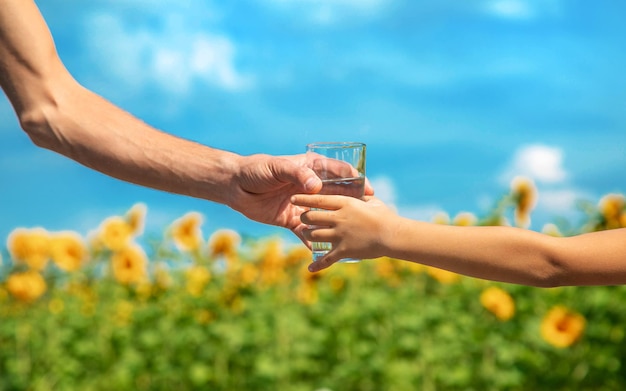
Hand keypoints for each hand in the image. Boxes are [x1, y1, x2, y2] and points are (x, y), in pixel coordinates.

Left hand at [228, 154, 373, 243]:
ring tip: (353, 236)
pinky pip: (307, 233)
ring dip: (336, 226)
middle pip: (337, 196)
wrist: (235, 186)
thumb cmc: (257, 170)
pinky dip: (315, 244)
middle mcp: (310, 187)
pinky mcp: (291, 220)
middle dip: (352, 206)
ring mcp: (302, 205)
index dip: (355, 181)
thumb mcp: (278, 168)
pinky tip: (326, 253)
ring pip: (325, 216)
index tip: (368, 192)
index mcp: (310, 169)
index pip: (339, 173)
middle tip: (368, 217)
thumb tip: (316, 187)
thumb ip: (298, 175)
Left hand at [291, 194, 393, 270]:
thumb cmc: (386, 216)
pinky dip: (317, 265)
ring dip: (307, 234)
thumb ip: (361, 197)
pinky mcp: (344, 250)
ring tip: (306, 233)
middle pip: (311, 217)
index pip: (318, 199)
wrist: (393, 235)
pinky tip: (310, 268)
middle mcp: (339, 218)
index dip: (303, 198)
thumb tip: (358, 192)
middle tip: (303, 218)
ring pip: (313, 235)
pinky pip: (326, 259)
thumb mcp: (371, 202)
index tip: (293, 197)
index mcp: (345, 203)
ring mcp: (340, 235)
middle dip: (304, 217)